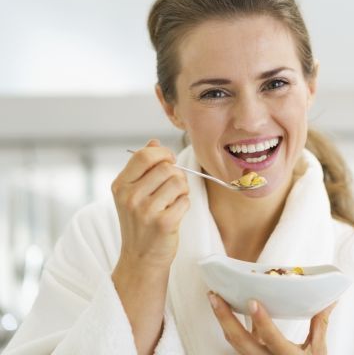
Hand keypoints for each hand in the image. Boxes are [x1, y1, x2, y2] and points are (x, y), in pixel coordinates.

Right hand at [111, 139, 189, 270]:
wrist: (141, 259)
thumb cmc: (140, 224)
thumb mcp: (133, 194)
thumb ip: (143, 167)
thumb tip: (154, 142)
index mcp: (120, 185)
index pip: (144, 155)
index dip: (163, 153)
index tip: (169, 161)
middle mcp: (130, 197)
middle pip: (166, 167)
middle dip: (176, 175)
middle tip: (172, 189)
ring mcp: (145, 210)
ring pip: (178, 182)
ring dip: (182, 190)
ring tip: (173, 201)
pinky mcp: (163, 223)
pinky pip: (185, 200)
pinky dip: (185, 205)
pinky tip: (175, 214)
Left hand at [208, 292, 335, 354]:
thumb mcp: (318, 350)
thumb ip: (320, 324)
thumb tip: (331, 299)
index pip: (272, 339)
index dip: (262, 322)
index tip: (253, 302)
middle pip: (241, 342)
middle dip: (225, 318)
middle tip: (214, 296)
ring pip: (235, 343)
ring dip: (224, 321)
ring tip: (215, 299)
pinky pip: (239, 344)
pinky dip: (232, 327)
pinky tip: (226, 310)